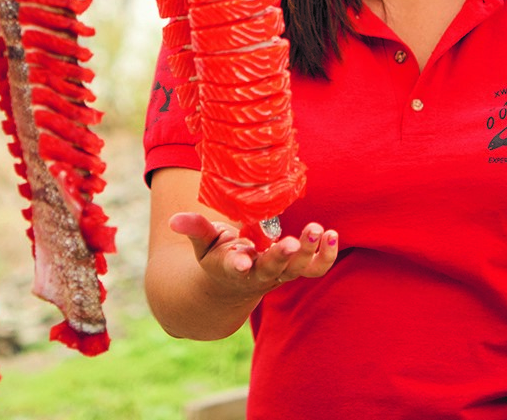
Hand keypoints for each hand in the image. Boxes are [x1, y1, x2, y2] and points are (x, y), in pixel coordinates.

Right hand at [169, 213, 337, 295]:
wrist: (232, 287)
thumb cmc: (216, 257)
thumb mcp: (202, 244)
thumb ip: (194, 229)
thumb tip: (174, 220)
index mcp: (231, 268)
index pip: (234, 268)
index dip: (237, 264)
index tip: (241, 260)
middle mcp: (258, 274)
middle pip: (273, 270)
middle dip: (282, 257)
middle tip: (293, 241)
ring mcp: (279, 274)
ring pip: (298, 270)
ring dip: (310, 253)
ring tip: (319, 229)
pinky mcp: (295, 269)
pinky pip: (315, 268)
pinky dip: (325, 255)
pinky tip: (332, 235)